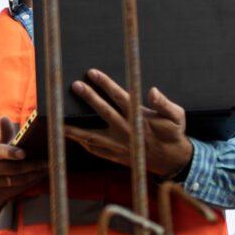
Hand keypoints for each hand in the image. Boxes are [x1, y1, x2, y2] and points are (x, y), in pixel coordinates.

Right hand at [0, 115, 48, 212]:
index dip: (10, 152)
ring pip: (16, 180)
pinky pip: (18, 188)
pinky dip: (31, 182)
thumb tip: (4, 118)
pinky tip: (40, 176)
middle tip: (46, 161)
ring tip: (47, 167)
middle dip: (30, 165)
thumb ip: (2, 134)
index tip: (23, 153)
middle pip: (10, 168)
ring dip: (34, 174)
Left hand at [64, 70, 192, 179]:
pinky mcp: (115, 156)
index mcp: (140, 118)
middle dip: (89, 97)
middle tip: (75, 85)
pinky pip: (94, 149)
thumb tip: (152, 91)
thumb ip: (164, 103)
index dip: (106, 84)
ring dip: (75, 127)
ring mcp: (119, 145)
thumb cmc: (173, 133)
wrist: (172, 161)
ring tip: (57, 119)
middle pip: (104, 112)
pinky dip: (81, 142)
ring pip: (92, 135)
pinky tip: (69, 135)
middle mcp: (127, 131)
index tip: (92, 72)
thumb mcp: (177, 116)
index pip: (120, 97)